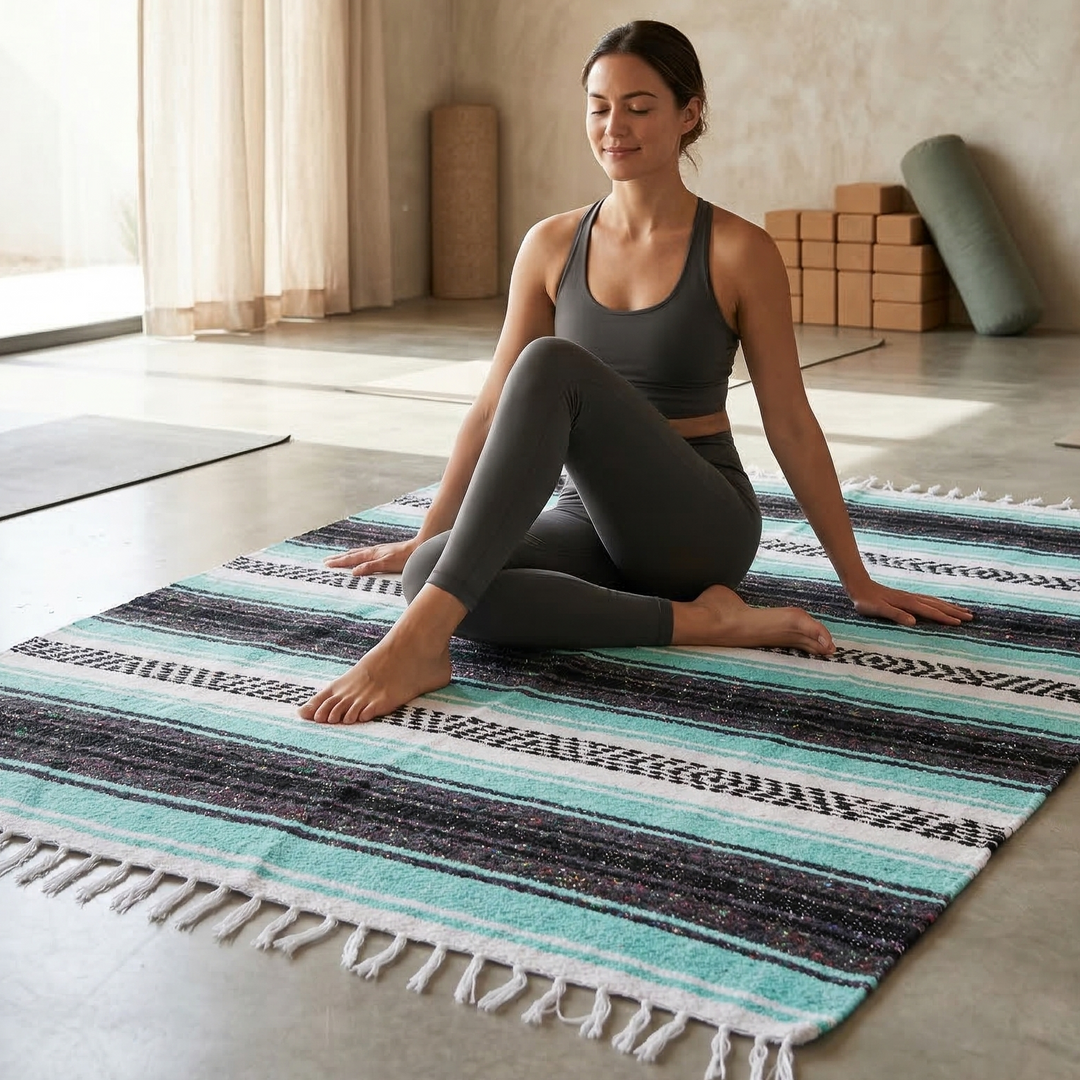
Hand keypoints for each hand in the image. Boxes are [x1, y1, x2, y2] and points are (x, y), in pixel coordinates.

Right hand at [324, 538, 418, 576]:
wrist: (419, 548)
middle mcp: (373, 551)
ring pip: (358, 553)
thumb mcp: (387, 564)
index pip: (351, 558)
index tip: (326, 564)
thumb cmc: (405, 557)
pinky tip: (361, 557)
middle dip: (339, 558)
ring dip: (347, 556)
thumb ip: (370, 567)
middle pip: (352, 554)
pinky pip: (366, 554)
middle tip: (326, 560)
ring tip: (339, 557)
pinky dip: (358, 555)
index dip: (339, 562)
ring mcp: (379, 551)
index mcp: (372, 554)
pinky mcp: (385, 552)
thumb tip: (354, 571)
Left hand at [848, 579, 973, 626]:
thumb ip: (895, 615)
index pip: (930, 612)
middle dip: (954, 612)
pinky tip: (942, 605)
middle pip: (937, 605)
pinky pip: (928, 600)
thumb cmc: (866, 601)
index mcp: (907, 603)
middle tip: (971, 617)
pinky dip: (939, 603)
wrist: (859, 586)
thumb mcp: (878, 610)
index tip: (960, 623)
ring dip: (950, 606)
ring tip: (964, 611)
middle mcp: (912, 598)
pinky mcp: (907, 597)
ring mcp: (911, 596)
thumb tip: (913, 622)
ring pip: (935, 602)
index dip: (945, 618)